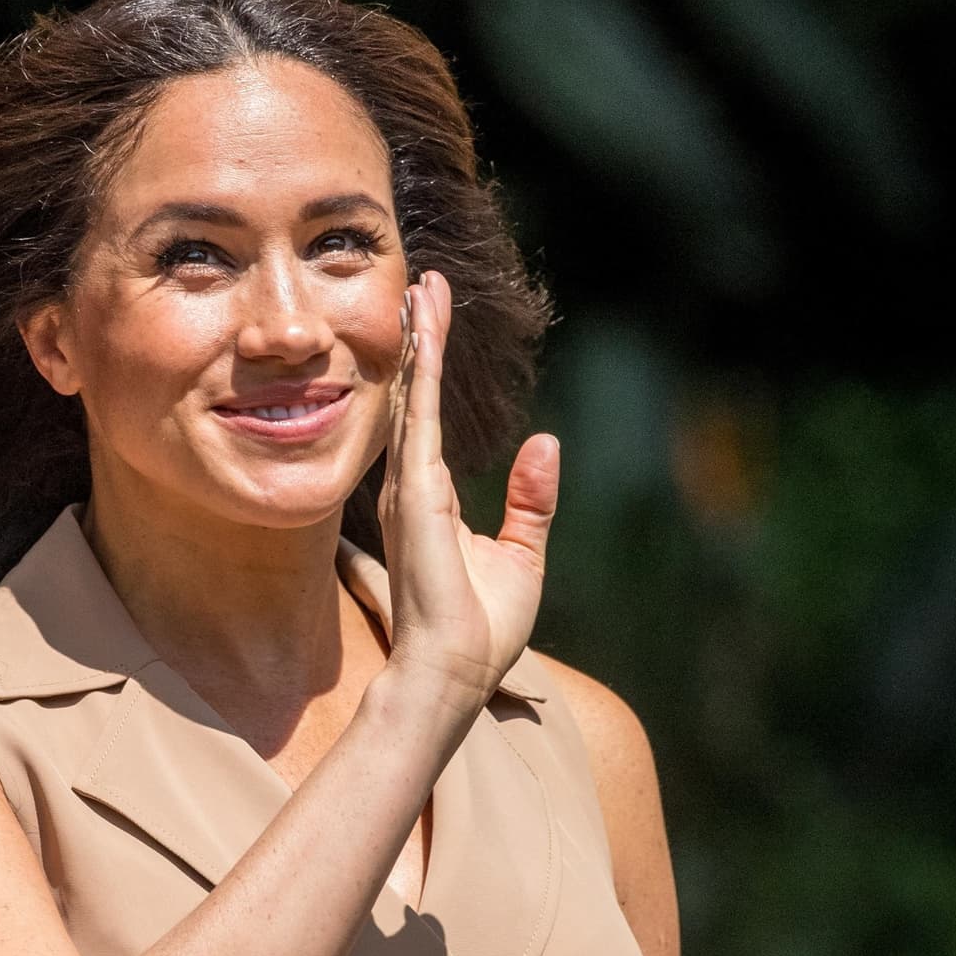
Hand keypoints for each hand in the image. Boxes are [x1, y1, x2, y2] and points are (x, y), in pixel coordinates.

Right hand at [378, 268, 559, 711]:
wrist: (455, 669)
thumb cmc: (481, 628)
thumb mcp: (521, 555)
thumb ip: (530, 501)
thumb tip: (545, 443)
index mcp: (430, 502)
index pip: (428, 423)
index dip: (429, 374)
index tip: (432, 325)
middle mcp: (411, 488)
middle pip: (413, 398)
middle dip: (419, 341)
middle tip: (421, 286)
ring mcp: (409, 487)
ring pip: (413, 397)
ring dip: (420, 341)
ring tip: (422, 290)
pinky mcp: (416, 492)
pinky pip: (419, 416)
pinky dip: (423, 371)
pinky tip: (426, 331)